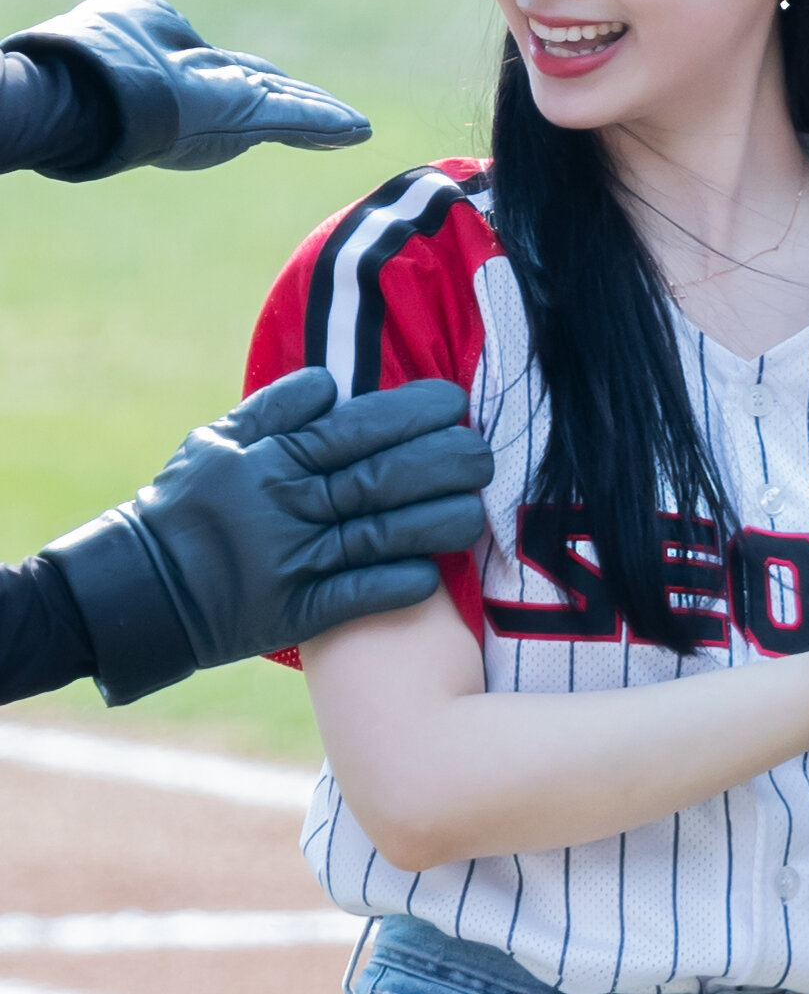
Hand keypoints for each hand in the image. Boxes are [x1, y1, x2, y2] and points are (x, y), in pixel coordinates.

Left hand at [2, 0, 369, 175]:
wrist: (86, 94)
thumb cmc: (101, 56)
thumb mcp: (139, 20)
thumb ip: (162, 25)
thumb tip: (169, 24)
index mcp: (192, 69)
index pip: (243, 75)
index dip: (271, 83)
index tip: (294, 89)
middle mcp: (217, 94)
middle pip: (274, 96)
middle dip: (309, 108)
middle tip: (344, 122)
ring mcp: (234, 109)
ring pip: (289, 110)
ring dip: (324, 120)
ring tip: (357, 129)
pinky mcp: (247, 116)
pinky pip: (294, 119)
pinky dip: (326, 123)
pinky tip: (357, 129)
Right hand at [43, 372, 493, 703]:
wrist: (139, 590)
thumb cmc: (184, 507)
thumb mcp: (216, 443)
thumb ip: (275, 410)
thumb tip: (332, 381)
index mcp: (270, 460)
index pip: (353, 429)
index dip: (408, 414)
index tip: (454, 401)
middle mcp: (284, 507)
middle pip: (377, 479)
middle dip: (439, 464)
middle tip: (484, 453)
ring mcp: (290, 562)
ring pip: (376, 536)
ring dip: (433, 523)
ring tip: (476, 510)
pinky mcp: (291, 612)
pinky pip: (352, 596)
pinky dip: (393, 585)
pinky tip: (433, 573)